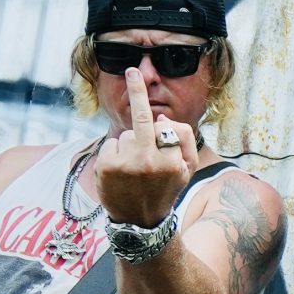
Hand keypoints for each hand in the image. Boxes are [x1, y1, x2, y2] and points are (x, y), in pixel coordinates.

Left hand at [99, 68, 195, 227]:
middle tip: (133, 71)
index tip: (141, 80)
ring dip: (129, 146)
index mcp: (172, 162)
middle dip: (138, 91)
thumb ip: (182, 142)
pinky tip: (120, 172)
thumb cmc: (165, 190)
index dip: (158, 118)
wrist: (141, 222)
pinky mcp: (106, 168)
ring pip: (126, 136)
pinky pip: (111, 145)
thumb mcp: (186, 171)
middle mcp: (150, 162)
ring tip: (133, 170)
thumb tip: (162, 117)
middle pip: (142, 119)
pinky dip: (114, 154)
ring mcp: (127, 165)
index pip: (166, 127)